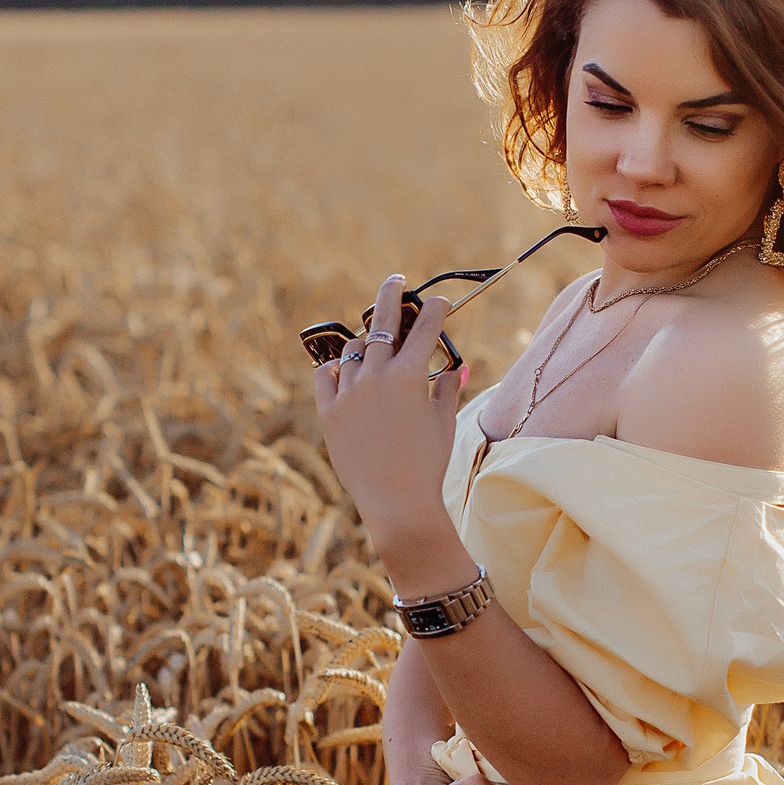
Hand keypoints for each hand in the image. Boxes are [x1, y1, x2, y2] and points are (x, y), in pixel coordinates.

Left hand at [311, 274, 464, 560]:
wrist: (396, 503)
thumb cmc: (427, 464)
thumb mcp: (444, 422)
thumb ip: (448, 388)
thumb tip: (457, 365)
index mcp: (409, 377)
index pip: (425, 328)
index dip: (436, 309)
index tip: (440, 302)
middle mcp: (376, 377)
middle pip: (382, 321)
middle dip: (392, 294)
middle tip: (396, 281)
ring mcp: (349, 393)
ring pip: (354, 349)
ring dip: (366, 344)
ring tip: (373, 347)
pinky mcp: (328, 411)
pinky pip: (326, 376)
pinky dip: (335, 369)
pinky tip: (343, 368)